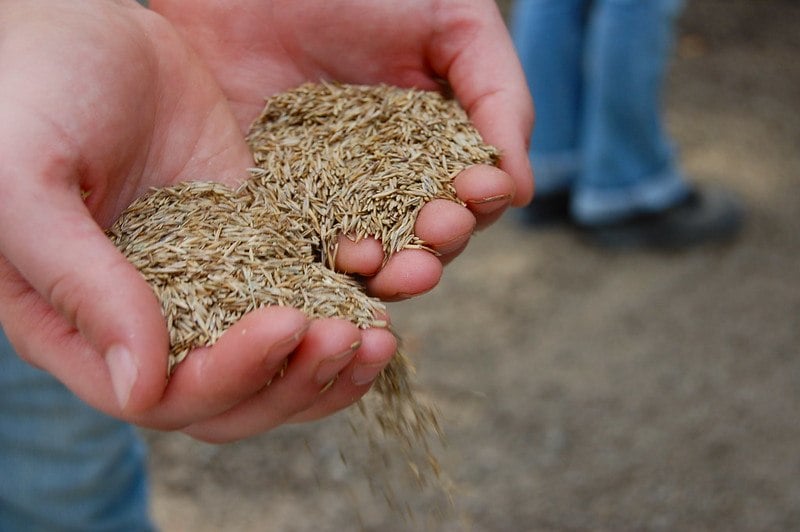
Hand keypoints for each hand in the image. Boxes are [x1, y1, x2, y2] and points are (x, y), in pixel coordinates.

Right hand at [0, 0, 395, 441]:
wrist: (84, 26)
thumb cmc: (28, 94)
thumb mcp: (27, 185)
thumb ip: (78, 285)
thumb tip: (139, 389)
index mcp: (81, 329)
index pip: (164, 397)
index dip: (230, 378)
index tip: (285, 325)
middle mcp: (147, 321)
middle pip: (231, 398)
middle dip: (296, 379)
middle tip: (354, 338)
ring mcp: (207, 284)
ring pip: (272, 360)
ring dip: (329, 361)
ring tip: (381, 334)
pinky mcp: (252, 242)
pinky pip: (300, 292)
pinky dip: (340, 305)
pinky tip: (380, 294)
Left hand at [151, 0, 534, 298]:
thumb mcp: (454, 24)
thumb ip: (499, 96)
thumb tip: (520, 189)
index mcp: (434, 144)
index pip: (468, 197)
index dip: (477, 202)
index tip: (475, 191)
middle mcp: (388, 179)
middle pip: (424, 239)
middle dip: (436, 246)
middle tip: (434, 232)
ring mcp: (331, 196)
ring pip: (371, 257)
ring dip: (387, 269)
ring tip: (380, 261)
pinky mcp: (275, 204)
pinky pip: (303, 250)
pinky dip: (322, 267)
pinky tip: (335, 262)